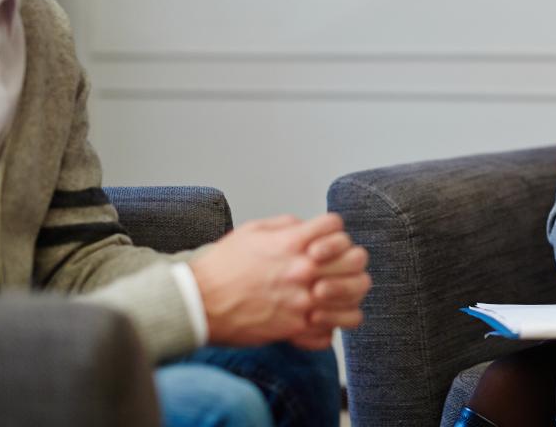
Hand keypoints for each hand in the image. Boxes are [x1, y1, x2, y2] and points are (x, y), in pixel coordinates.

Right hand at [190, 212, 369, 347]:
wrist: (198, 303)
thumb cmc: (222, 267)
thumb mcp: (253, 231)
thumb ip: (286, 226)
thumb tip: (307, 228)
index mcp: (293, 243)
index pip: (337, 226)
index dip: (333, 230)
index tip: (325, 238)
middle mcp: (303, 271)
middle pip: (356, 259)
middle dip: (350, 257)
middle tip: (339, 264)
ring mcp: (303, 302)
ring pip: (356, 295)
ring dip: (350, 290)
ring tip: (336, 291)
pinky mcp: (296, 329)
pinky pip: (334, 329)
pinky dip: (332, 323)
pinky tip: (320, 316)